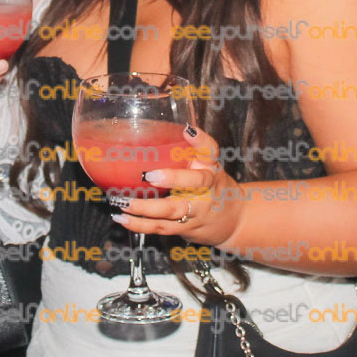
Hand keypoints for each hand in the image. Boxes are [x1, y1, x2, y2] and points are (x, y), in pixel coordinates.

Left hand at [110, 124, 245, 246]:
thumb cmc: (215, 185)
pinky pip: (161, 227)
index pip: (210, 152)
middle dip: (171, 179)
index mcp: (211, 168)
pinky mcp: (184, 228)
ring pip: (171, 211)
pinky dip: (140, 225)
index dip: (200, 141)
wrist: (235, 220)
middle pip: (192, 185)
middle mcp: (207, 190)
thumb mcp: (210, 163)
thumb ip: (196, 147)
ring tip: (122, 202)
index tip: (187, 131)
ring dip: (144, 209)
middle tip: (147, 175)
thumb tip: (179, 128)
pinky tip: (122, 218)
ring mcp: (195, 212)